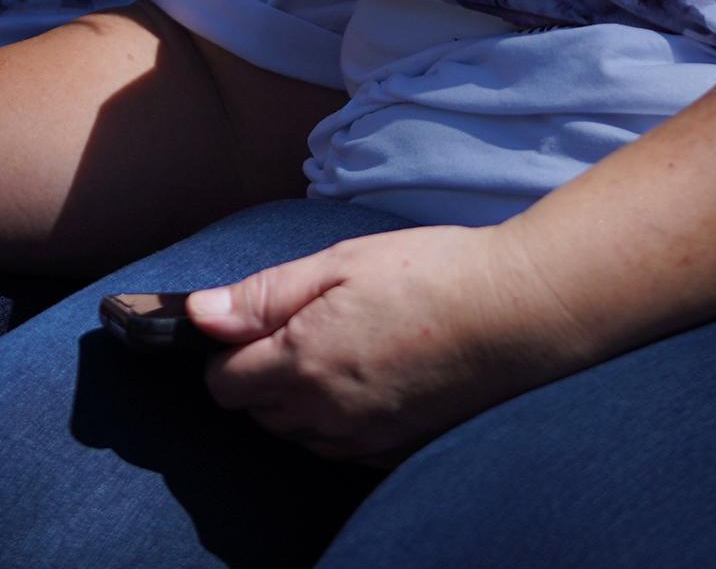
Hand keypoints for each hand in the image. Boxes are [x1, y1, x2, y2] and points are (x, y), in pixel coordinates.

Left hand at [189, 224, 596, 462]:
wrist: (517, 312)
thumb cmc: (429, 274)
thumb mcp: (338, 263)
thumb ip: (262, 296)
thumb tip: (199, 315)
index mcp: (302, 364)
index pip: (223, 384)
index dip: (227, 350)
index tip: (254, 323)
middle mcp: (327, 415)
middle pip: (258, 412)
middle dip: (261, 374)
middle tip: (301, 325)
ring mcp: (364, 441)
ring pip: (298, 434)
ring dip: (298, 400)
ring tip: (337, 348)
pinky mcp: (396, 451)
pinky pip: (340, 447)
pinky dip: (336, 420)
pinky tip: (366, 377)